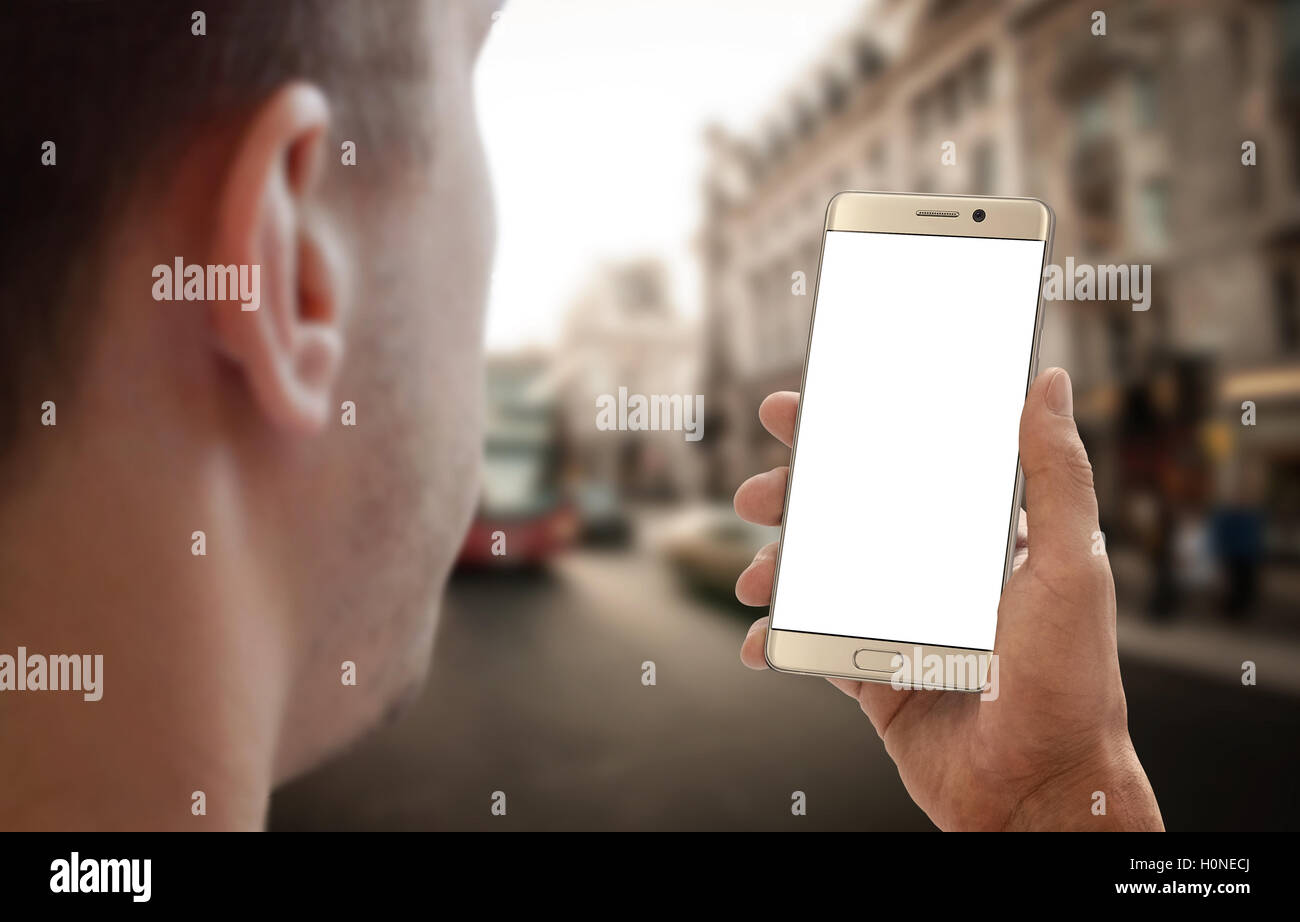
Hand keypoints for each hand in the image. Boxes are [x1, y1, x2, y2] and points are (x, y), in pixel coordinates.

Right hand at [734, 368, 1163, 830]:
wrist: (1037, 791)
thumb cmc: (1070, 681)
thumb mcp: (1068, 565)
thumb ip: (1055, 475)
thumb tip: (1048, 383)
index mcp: (978, 538)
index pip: (907, 464)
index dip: (850, 433)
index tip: (798, 411)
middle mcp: (934, 574)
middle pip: (848, 515)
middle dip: (793, 499)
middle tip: (759, 496)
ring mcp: (899, 623)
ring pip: (818, 576)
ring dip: (775, 568)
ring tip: (755, 578)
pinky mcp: (872, 674)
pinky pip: (811, 644)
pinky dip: (775, 640)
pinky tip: (758, 640)